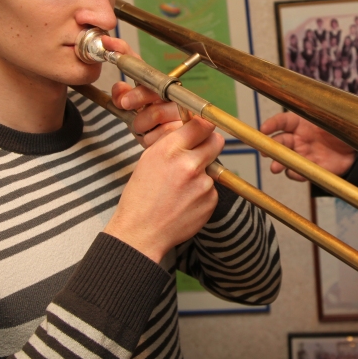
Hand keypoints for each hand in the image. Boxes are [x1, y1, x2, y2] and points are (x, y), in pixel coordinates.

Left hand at [103, 35, 183, 147]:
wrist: (173, 154)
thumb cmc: (152, 130)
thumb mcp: (133, 113)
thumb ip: (123, 97)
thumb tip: (118, 87)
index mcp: (158, 87)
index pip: (141, 65)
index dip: (123, 51)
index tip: (109, 45)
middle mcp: (173, 95)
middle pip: (154, 86)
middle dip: (137, 95)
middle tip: (124, 103)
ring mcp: (183, 111)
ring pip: (157, 111)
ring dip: (142, 123)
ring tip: (142, 129)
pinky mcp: (190, 129)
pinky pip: (163, 132)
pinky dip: (152, 138)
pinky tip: (153, 138)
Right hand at [104, 116, 223, 262]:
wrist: (142, 233)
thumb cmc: (141, 197)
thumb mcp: (149, 160)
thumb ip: (172, 143)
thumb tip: (192, 129)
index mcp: (170, 150)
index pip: (201, 125)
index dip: (202, 127)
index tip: (201, 130)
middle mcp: (189, 164)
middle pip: (216, 141)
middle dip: (209, 144)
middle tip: (199, 153)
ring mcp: (203, 184)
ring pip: (213, 167)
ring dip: (203, 172)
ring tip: (181, 187)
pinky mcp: (211, 200)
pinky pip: (212, 188)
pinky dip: (202, 192)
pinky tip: (185, 201)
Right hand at [259, 112, 356, 180]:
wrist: (357, 150)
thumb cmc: (344, 129)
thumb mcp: (333, 118)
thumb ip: (319, 113)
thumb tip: (310, 103)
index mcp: (301, 123)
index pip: (283, 121)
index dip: (272, 124)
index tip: (263, 129)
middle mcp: (299, 138)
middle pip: (279, 142)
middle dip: (269, 147)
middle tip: (265, 152)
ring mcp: (303, 154)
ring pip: (284, 158)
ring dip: (278, 162)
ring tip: (275, 167)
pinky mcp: (310, 168)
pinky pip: (297, 172)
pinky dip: (294, 173)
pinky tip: (294, 173)